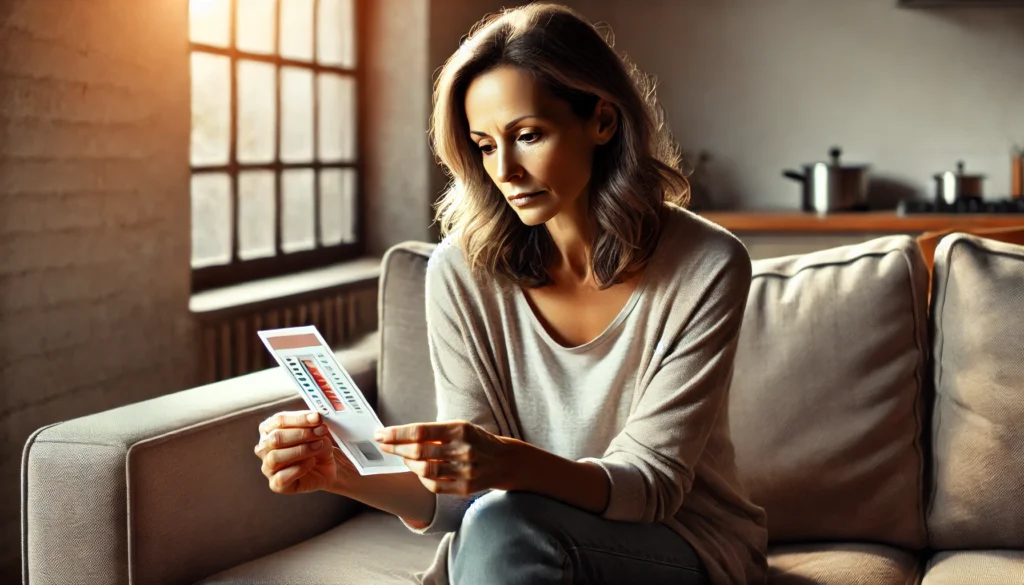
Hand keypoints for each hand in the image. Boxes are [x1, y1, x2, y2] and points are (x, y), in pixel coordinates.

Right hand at [254, 410, 344, 494]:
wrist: (326, 468)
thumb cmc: (317, 446)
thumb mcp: (319, 432)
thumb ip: (315, 425)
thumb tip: (315, 419)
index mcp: (269, 429)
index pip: (278, 420)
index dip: (299, 418)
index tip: (317, 418)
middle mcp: (265, 447)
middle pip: (275, 438)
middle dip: (301, 434)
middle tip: (321, 432)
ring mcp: (268, 467)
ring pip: (275, 457)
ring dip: (301, 450)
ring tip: (318, 447)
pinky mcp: (276, 484)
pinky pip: (281, 477)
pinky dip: (299, 468)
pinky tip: (311, 462)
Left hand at [374, 421, 513, 495]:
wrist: (504, 461)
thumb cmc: (476, 440)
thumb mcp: (460, 428)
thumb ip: (434, 433)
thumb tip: (400, 436)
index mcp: (460, 429)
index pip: (421, 431)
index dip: (398, 434)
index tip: (381, 434)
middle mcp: (463, 449)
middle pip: (419, 451)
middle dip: (396, 448)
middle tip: (383, 445)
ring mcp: (465, 470)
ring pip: (425, 470)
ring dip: (408, 464)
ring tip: (403, 458)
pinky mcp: (465, 487)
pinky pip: (434, 485)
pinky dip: (422, 479)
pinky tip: (418, 471)